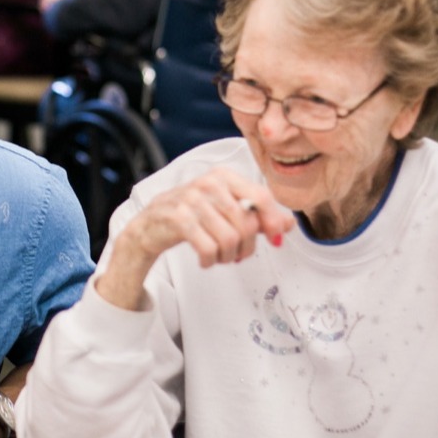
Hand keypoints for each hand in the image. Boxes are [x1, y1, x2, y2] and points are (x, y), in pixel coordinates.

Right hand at [96, 168, 294, 309]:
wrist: (148, 226)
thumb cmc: (190, 216)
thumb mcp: (224, 210)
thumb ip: (257, 216)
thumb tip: (288, 224)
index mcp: (224, 176)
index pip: (262, 197)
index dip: (273, 221)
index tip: (275, 239)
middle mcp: (208, 183)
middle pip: (247, 224)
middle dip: (247, 247)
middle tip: (237, 254)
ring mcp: (192, 200)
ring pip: (230, 239)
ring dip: (228, 257)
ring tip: (221, 257)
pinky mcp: (178, 219)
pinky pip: (209, 248)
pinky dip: (211, 261)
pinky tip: (206, 260)